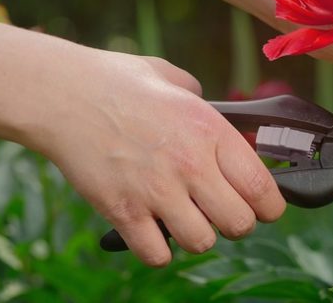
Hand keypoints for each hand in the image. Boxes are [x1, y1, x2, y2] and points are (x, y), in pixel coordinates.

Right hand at [22, 49, 285, 265]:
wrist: (61, 94)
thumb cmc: (117, 82)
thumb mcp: (172, 78)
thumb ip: (201, 99)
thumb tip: (214, 113)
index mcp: (210, 131)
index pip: (262, 188)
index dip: (271, 207)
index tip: (265, 208)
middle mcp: (190, 164)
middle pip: (240, 224)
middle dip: (237, 223)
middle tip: (222, 213)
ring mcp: (156, 191)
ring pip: (202, 242)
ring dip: (197, 235)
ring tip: (185, 218)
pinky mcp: (122, 211)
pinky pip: (157, 254)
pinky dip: (158, 249)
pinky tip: (152, 229)